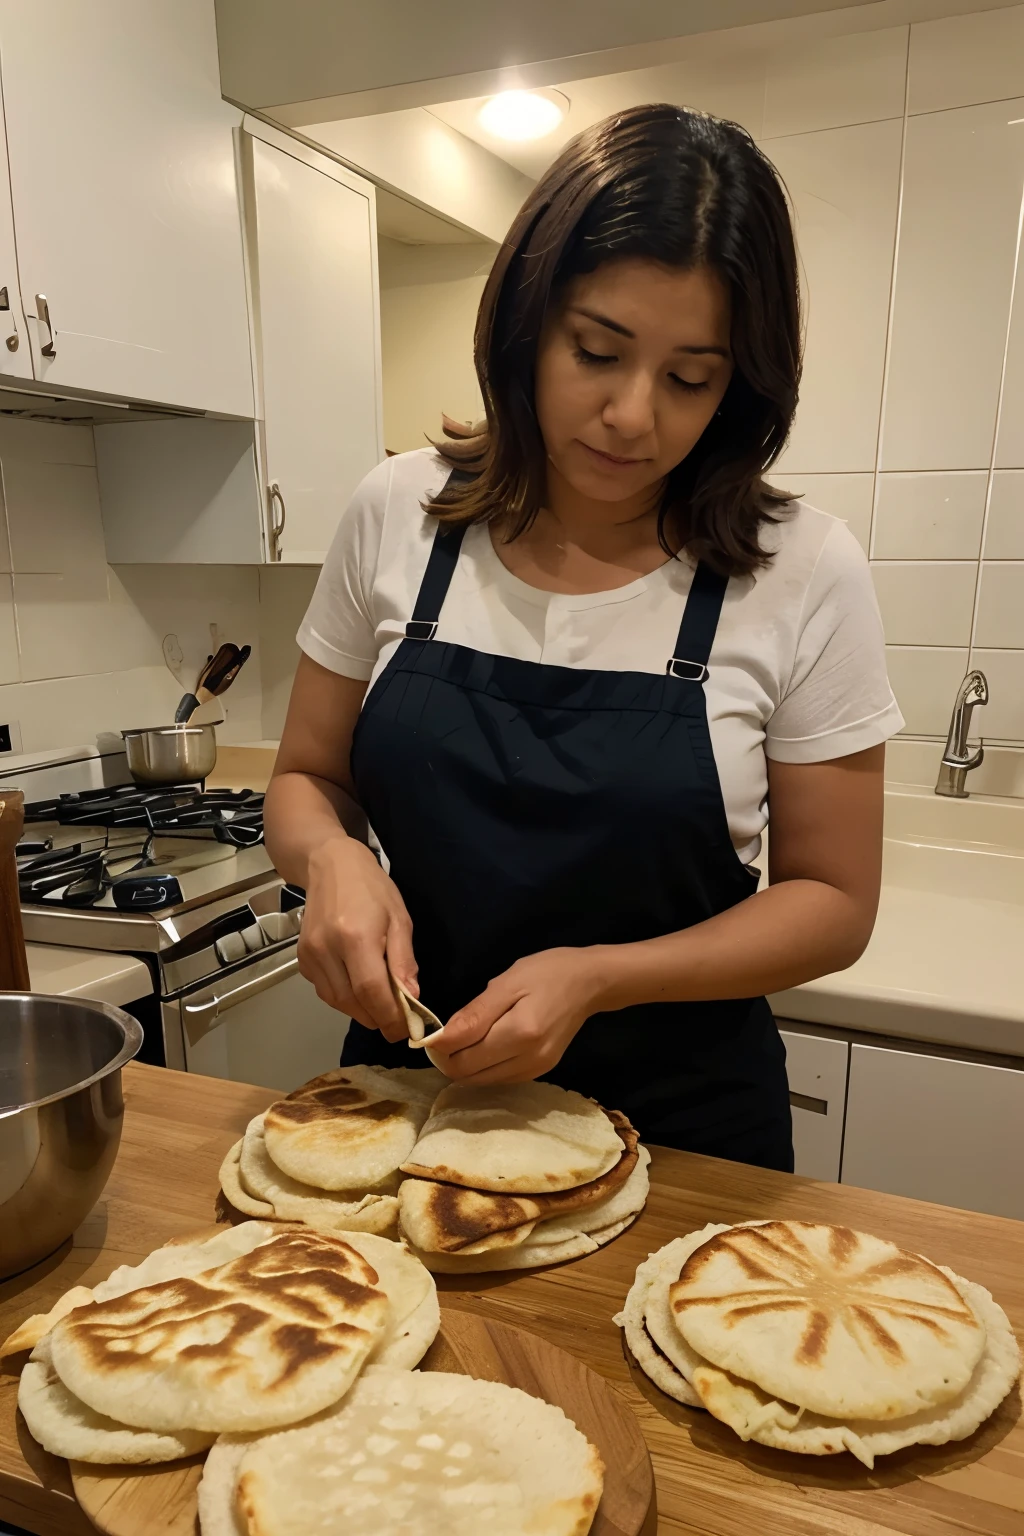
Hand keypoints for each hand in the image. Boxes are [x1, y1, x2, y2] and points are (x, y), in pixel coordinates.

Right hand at [296, 835, 416, 1040]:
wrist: (330, 864)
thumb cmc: (372, 887)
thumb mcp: (399, 918)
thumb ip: (403, 960)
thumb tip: (411, 999)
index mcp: (355, 937)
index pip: (372, 991)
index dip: (389, 1016)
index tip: (405, 1030)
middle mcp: (327, 949)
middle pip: (352, 1002)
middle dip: (377, 1018)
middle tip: (397, 1023)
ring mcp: (309, 955)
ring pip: (336, 1001)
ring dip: (360, 1011)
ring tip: (380, 1008)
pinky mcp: (301, 959)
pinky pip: (324, 991)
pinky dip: (343, 998)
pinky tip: (358, 989)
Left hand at [429, 948, 609, 1084]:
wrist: (590, 983)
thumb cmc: (547, 972)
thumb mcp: (507, 983)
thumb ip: (474, 1014)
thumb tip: (440, 1040)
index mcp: (519, 1034)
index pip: (463, 1059)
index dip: (439, 1050)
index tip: (432, 1032)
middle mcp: (529, 1060)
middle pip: (471, 1076)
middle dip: (450, 1060)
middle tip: (446, 1035)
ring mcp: (537, 1069)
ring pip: (483, 1082)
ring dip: (466, 1066)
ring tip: (466, 1038)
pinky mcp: (541, 1071)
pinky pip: (501, 1079)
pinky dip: (485, 1067)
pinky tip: (485, 1046)